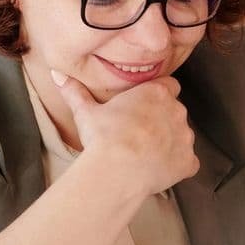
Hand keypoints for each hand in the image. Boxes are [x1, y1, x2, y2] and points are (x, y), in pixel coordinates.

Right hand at [50, 69, 199, 195]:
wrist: (117, 170)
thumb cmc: (103, 137)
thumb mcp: (86, 111)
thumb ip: (75, 91)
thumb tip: (56, 73)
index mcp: (156, 93)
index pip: (168, 87)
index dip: (156, 98)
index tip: (143, 108)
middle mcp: (177, 110)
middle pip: (175, 111)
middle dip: (162, 121)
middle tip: (140, 134)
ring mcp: (185, 136)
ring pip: (182, 136)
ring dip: (170, 142)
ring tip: (146, 154)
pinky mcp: (188, 161)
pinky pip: (188, 162)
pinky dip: (177, 166)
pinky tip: (158, 170)